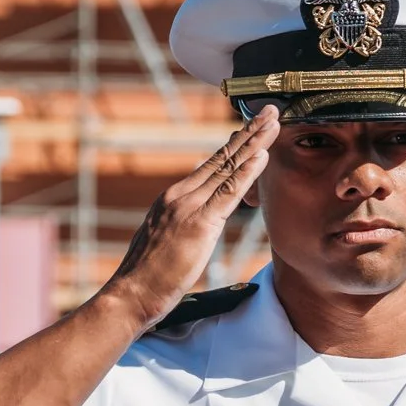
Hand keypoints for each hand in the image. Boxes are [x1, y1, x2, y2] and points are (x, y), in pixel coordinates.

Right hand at [112, 109, 279, 329]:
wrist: (131, 293)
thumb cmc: (148, 277)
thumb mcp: (167, 241)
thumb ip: (184, 224)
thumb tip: (201, 221)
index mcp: (173, 198)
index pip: (210, 166)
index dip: (234, 145)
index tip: (251, 127)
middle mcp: (180, 195)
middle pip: (221, 158)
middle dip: (248, 133)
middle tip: (270, 111)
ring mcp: (188, 207)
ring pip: (228, 168)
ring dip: (254, 143)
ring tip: (273, 122)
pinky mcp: (199, 224)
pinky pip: (229, 193)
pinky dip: (247, 172)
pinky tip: (262, 155)